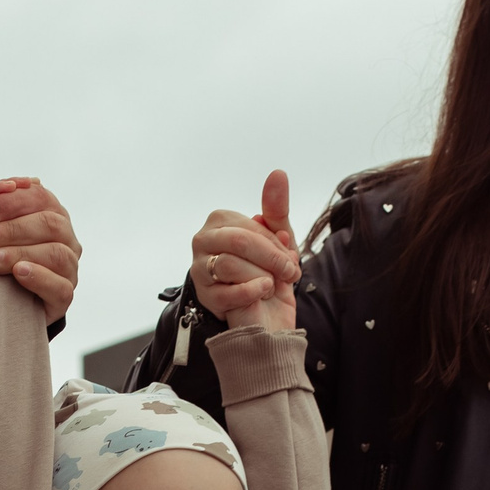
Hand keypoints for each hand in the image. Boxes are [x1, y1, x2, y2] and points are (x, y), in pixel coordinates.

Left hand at [0, 177, 78, 321]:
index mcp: (49, 210)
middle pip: (50, 223)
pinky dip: (40, 278)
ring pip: (56, 254)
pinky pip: (61, 287)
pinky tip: (18, 272)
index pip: (39, 196)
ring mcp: (68, 266)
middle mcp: (65, 236)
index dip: (12, 202)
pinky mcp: (63, 295)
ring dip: (19, 253)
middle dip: (12, 229)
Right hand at [189, 170, 299, 328]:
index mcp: (219, 221)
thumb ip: (276, 208)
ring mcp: (199, 269)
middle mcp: (202, 241)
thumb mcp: (277, 240)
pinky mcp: (204, 296)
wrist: (267, 317)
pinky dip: (252, 293)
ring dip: (262, 277)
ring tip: (273, 285)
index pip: (250, 226)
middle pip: (239, 242)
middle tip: (290, 272)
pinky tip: (263, 293)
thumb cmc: (268, 273)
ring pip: (230, 265)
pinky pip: (227, 292)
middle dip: (271, 259)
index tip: (290, 258)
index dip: (275, 244)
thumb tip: (278, 173)